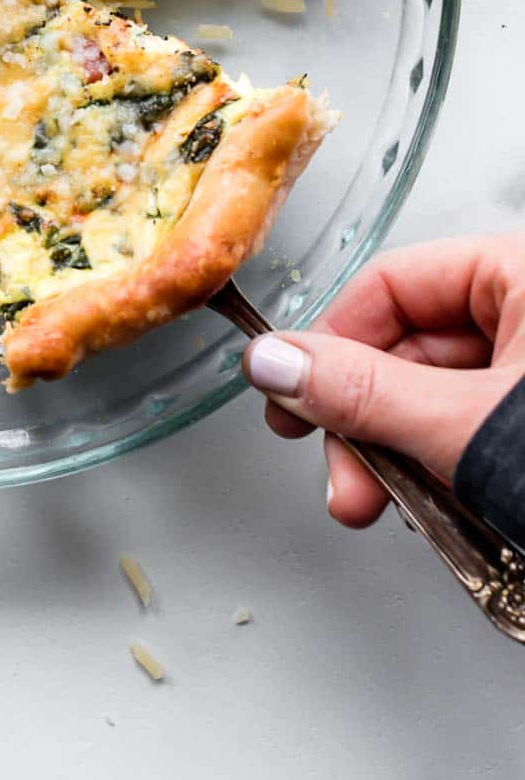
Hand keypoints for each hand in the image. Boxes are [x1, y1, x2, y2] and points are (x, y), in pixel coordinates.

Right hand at [243, 234, 524, 526]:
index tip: (294, 400)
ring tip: (390, 508)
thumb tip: (279, 363)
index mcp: (520, 272)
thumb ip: (368, 394)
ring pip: (440, 394)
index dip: (332, 344)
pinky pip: (474, 424)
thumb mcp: (473, 426)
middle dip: (367, 423)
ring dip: (401, 455)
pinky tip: (438, 507)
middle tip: (346, 477)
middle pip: (410, 344)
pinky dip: (447, 466)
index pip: (391, 282)